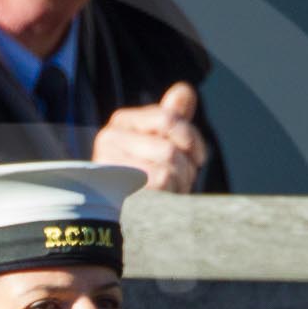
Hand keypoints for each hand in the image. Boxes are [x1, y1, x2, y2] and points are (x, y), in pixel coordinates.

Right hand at [91, 83, 207, 191]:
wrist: (127, 219)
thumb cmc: (147, 180)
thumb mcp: (163, 145)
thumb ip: (173, 118)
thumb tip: (184, 89)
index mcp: (122, 123)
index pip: (168, 118)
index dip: (192, 138)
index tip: (197, 157)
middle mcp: (110, 138)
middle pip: (171, 142)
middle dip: (187, 164)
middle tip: (183, 178)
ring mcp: (110, 161)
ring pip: (169, 159)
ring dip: (180, 180)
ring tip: (170, 191)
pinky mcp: (117, 184)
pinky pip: (162, 178)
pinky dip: (170, 192)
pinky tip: (162, 200)